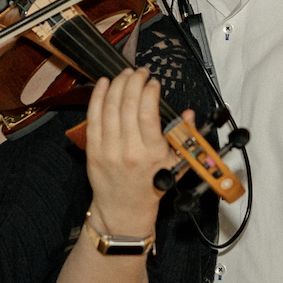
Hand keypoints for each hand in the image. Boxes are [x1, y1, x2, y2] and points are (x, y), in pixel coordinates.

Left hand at [82, 69, 179, 234]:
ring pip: (110, 107)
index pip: (149, 113)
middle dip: (134, 81)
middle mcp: (129, 150)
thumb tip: (188, 113)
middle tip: (139, 73)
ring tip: (124, 74)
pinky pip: (93, 117)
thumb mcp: (176, 164)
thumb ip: (184, 136)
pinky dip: (97, 97)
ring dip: (117, 85)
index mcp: (152, 153)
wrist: (124, 209)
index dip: (150, 91)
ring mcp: (108, 150)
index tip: (154, 83)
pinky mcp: (93, 150)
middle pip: (128, 105)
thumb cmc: (151, 186)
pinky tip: (103, 84)